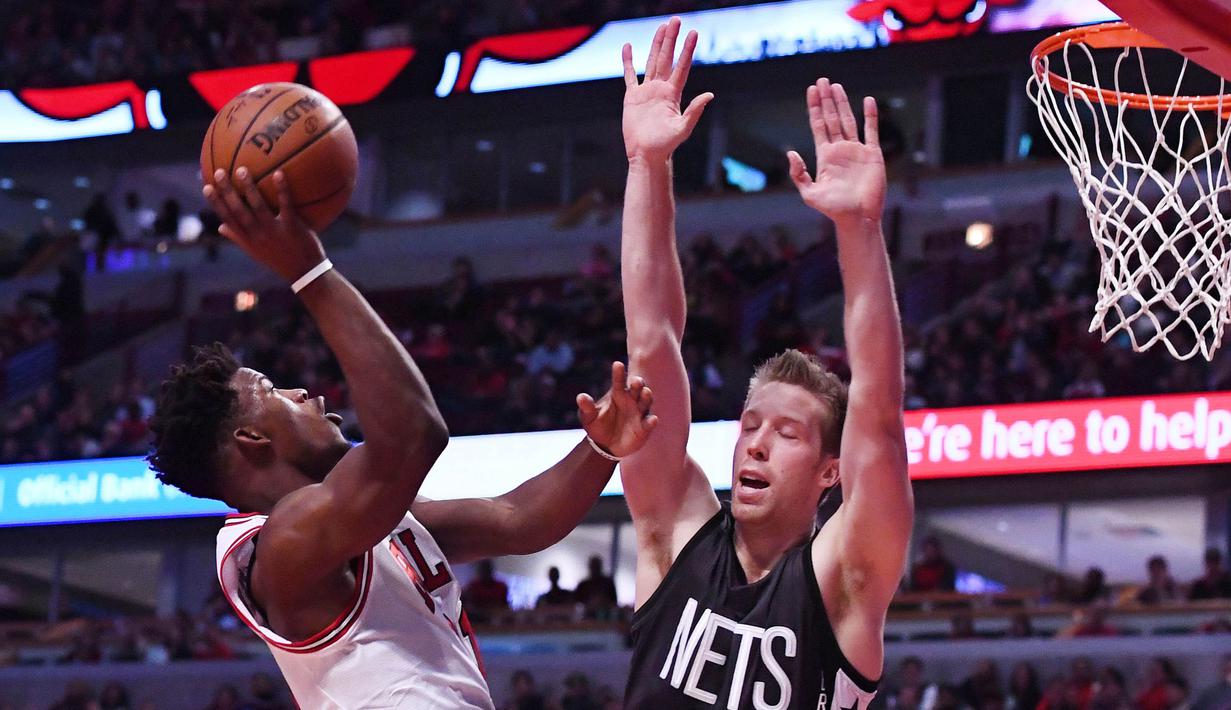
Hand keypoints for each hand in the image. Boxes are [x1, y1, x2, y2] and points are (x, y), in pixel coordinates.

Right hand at [203, 168, 325, 283]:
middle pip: (238, 211)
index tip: (206, 187)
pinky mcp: (292, 227)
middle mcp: (258, 235)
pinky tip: (279, 173)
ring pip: (258, 207)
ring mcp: (274, 231)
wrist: (304, 274)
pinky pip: (286, 205)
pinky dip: (282, 190)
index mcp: (247, 240)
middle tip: (220, 172)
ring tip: (242, 170)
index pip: (227, 219)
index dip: (216, 203)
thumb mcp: (256, 251)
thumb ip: (238, 238)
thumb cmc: (279, 259)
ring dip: (249, 188)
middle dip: (227, 191)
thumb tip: (221, 227)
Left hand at [577, 361, 658, 458]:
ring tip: (645, 393)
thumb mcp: (588, 417)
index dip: (618, 373)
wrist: (605, 446)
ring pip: (646, 401)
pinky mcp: (644, 427)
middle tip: (635, 381)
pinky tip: (652, 420)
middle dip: (638, 383)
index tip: (617, 364)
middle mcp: (631, 400)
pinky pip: (649, 422)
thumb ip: (587, 407)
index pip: (619, 381)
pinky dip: (651, 421)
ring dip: (647, 397)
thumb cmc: (597, 425)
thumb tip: (581, 397)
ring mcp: (639, 413)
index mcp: (617, 394)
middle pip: (637, 388)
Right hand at [622, 17, 713, 163]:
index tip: (693, 33)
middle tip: (675, 20)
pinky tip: (628, 47)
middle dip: (671, 39)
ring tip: (661, 27)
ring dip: (656, 44)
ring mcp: (647, 92)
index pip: (681, 66)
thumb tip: (709, 95)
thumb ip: (694, 111)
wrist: (646, 155)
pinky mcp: (632, 97)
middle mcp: (661, 89)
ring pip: (652, 62)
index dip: (687, 50)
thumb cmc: (665, 146)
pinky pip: (630, 76)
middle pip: (667, 58)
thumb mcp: (682, 128)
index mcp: (673, 94)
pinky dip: (628, 62)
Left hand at [788, 78, 885, 228]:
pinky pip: (871, 131)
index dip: (814, 108)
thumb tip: (790, 153)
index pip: (818, 125)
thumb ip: (799, 174)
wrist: (858, 217)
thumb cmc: (833, 209)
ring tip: (836, 86)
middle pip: (831, 118)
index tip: (811, 90)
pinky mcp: (872, 155)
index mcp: (825, 156)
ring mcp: (856, 151)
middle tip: (822, 80)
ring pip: (849, 120)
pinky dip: (870, 116)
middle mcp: (840, 150)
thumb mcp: (810, 194)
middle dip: (826, 100)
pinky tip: (868, 101)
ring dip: (842, 103)